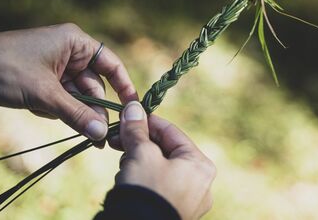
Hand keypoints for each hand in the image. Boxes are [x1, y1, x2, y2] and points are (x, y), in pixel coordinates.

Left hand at [0, 23, 137, 140]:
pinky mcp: (44, 80)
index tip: (133, 108)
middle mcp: (69, 52)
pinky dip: (57, 109)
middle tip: (101, 137)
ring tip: (73, 128)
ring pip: (78, 95)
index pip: (111, 64)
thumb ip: (76, 114)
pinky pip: (62, 99)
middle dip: (94, 109)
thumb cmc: (4, 69)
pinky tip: (40, 110)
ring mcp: (56, 67)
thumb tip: (103, 135)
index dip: (124, 86)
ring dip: (74, 112)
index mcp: (75, 42)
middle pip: (94, 85)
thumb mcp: (44, 93)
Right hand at [110, 101, 215, 219]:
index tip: (127, 116)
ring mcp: (189, 200)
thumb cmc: (146, 189)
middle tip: (117, 139)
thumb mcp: (141, 154)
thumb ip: (137, 129)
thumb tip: (133, 107)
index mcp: (200, 164)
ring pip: (159, 168)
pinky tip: (127, 180)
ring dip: (138, 161)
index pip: (172, 132)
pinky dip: (142, 179)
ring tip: (123, 165)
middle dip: (139, 144)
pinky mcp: (175, 211)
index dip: (147, 121)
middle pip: (165, 150)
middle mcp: (201, 183)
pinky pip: (158, 186)